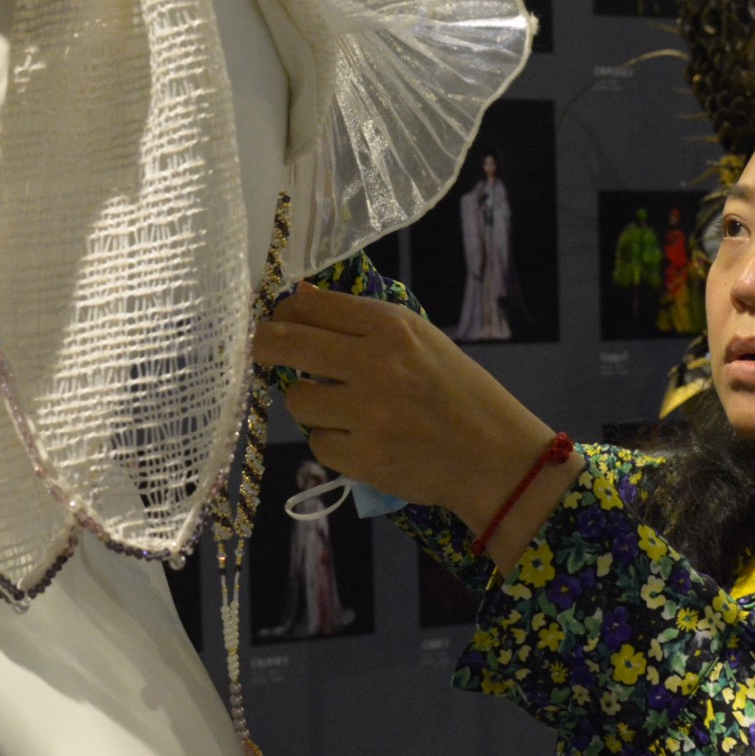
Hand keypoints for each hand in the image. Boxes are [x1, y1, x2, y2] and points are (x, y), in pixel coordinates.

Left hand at [252, 284, 560, 533]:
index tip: (279, 321)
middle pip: (288, 343)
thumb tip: (299, 299)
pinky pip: (317, 443)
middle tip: (259, 349)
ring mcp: (367, 412)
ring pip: (297, 399)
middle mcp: (376, 363)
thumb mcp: (421, 341)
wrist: (494, 456)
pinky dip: (332, 443)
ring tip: (338, 409)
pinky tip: (361, 441)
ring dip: (308, 404)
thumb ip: (361, 322)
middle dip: (263, 345)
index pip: (312, 306)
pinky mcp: (362, 456)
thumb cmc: (458, 393)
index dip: (284, 313)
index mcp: (393, 326)